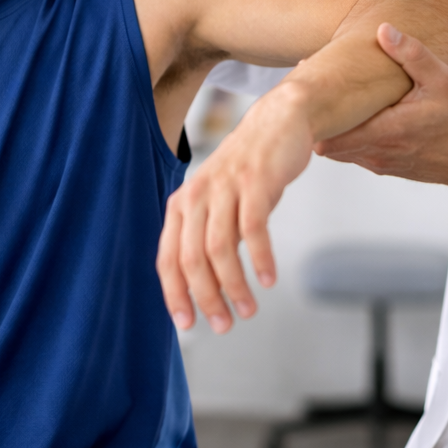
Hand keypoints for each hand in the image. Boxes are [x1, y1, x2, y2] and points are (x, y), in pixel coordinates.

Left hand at [157, 87, 312, 333]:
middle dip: (206, 298)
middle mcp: (196, 196)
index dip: (175, 295)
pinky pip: (253, 228)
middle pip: (192, 259)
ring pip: (220, 248)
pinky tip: (268, 280)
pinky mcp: (254, 181)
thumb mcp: (219, 202)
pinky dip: (260, 258)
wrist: (278, 122)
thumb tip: (204, 289)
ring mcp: (225, 187)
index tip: (188, 326)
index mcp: (181, 205)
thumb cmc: (249, 171)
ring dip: (234, 286)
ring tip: (248, 310)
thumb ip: (208, 237)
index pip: (168, 259)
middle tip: (224, 325)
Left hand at [315, 25, 447, 210]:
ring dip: (331, 128)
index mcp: (388, 131)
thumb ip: (413, 54)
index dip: (315, 113)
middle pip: (326, 142)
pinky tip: (351, 115)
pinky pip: (353, 153)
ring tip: (328, 100)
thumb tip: (385, 30)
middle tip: (312, 90)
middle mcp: (378, 152)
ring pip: (338, 150)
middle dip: (317, 119)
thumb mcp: (444, 80)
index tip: (309, 88)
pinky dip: (346, 137)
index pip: (332, 131)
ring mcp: (380, 162)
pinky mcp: (385, 166)